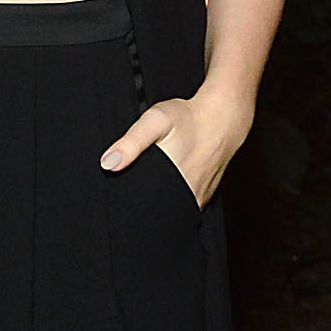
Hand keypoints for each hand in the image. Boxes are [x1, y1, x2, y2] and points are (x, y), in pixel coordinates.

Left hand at [99, 85, 252, 208]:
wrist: (223, 118)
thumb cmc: (189, 118)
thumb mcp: (155, 120)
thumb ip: (131, 142)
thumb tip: (108, 163)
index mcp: (171, 182)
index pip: (142, 209)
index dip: (128, 207)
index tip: (119, 200)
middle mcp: (186, 195)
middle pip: (155, 212)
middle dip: (141, 205)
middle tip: (135, 186)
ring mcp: (197, 199)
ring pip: (170, 210)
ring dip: (158, 204)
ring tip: (150, 186)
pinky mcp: (203, 197)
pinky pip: (183, 205)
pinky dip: (172, 199)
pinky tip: (167, 185)